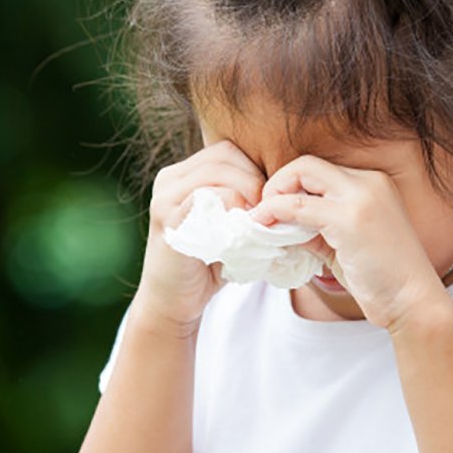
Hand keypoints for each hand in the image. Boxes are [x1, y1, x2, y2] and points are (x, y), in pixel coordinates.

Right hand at [138, 140, 266, 328]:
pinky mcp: (167, 218)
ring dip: (246, 193)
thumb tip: (287, 186)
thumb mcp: (227, 223)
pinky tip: (241, 231)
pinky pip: (206, 197)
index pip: (227, 151)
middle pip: (224, 156)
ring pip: (217, 172)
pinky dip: (231, 209)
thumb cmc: (207, 262)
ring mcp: (165, 197)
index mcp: (181, 174)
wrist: (172, 301)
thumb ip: (243, 200)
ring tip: (255, 221)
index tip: (267, 201)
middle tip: (266, 212)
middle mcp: (168, 179)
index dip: (254, 170)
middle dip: (254, 180)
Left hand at [247, 155, 443, 329]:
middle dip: (277, 184)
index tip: (275, 212)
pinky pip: (298, 206)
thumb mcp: (341, 242)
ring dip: (273, 196)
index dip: (289, 186)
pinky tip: (268, 229)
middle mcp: (369, 183)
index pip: (317, 169)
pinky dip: (275, 213)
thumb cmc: (379, 278)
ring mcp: (362, 197)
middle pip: (306, 164)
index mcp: (371, 184)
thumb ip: (312, 226)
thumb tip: (275, 220)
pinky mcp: (351, 218)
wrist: (413, 302)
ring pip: (302, 174)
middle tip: (264, 213)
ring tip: (262, 222)